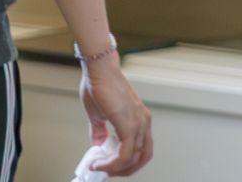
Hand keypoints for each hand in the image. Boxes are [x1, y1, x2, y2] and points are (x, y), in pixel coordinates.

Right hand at [80, 55, 152, 175]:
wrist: (99, 70)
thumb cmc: (99, 87)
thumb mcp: (99, 115)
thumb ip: (100, 131)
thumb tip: (97, 144)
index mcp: (139, 120)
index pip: (141, 149)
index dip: (126, 162)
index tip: (108, 166)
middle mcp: (143, 122)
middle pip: (142, 157)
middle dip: (125, 170)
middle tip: (106, 172)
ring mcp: (138, 123)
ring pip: (134, 158)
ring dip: (116, 169)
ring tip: (98, 168)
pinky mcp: (129, 123)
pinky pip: (126, 153)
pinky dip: (113, 164)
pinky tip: (99, 163)